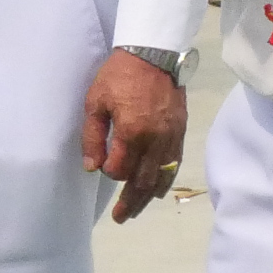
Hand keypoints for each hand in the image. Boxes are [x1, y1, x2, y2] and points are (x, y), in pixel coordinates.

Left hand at [82, 52, 188, 220]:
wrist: (154, 54)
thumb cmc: (118, 76)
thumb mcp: (95, 102)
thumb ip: (93, 137)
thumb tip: (91, 168)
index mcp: (132, 133)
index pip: (120, 169)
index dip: (109, 172)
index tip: (102, 167)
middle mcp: (155, 141)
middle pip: (143, 181)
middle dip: (130, 201)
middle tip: (120, 218)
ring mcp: (171, 138)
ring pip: (160, 177)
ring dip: (147, 197)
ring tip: (136, 211)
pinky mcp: (180, 133)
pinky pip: (174, 164)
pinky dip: (165, 180)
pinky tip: (157, 190)